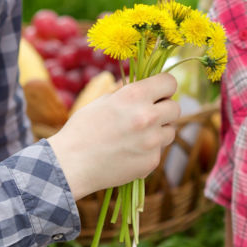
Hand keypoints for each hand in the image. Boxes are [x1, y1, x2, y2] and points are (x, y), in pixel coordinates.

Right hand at [47, 72, 178, 198]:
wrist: (71, 164)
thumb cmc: (82, 129)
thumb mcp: (104, 101)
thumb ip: (130, 94)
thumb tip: (149, 88)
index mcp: (134, 95)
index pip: (170, 82)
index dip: (164, 87)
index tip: (159, 93)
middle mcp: (148, 116)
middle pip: (175, 108)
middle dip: (164, 110)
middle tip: (148, 115)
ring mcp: (152, 141)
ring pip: (170, 131)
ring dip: (159, 131)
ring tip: (136, 136)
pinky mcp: (151, 161)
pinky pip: (158, 151)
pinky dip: (148, 151)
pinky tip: (128, 153)